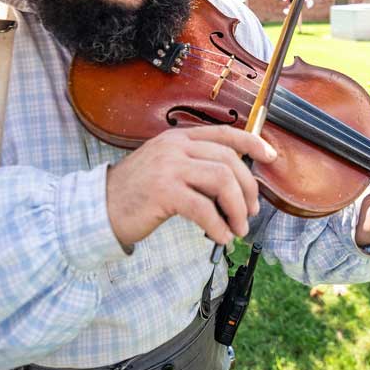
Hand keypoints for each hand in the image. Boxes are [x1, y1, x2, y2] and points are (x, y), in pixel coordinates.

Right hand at [106, 126, 273, 246]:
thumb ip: (194, 166)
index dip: (253, 143)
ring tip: (238, 228)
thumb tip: (235, 182)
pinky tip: (220, 236)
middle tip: (251, 212)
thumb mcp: (166, 168)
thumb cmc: (135, 194)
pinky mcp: (164, 191)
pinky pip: (203, 208)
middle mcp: (175, 147)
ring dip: (237, 209)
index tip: (270, 156)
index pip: (225, 133)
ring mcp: (169, 167)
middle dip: (248, 189)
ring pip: (222, 181)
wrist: (99, 209)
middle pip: (229, 160)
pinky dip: (218, 225)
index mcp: (178, 139)